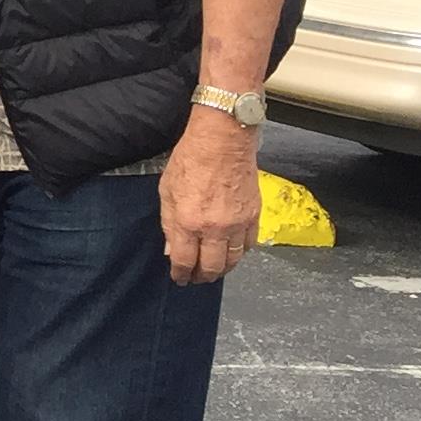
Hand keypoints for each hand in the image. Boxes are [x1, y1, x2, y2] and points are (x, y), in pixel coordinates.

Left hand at [161, 110, 260, 284]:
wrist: (223, 142)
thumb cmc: (190, 161)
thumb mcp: (167, 192)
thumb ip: (169, 224)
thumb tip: (173, 250)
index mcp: (189, 222)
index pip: (185, 261)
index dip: (182, 274)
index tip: (180, 279)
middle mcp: (215, 228)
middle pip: (212, 267)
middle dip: (203, 277)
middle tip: (197, 278)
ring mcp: (238, 223)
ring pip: (234, 259)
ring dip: (223, 269)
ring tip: (215, 270)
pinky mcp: (254, 215)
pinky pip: (249, 244)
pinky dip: (240, 253)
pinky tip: (233, 252)